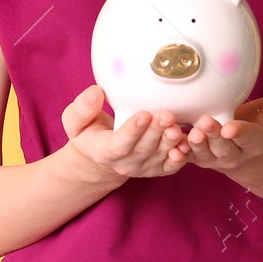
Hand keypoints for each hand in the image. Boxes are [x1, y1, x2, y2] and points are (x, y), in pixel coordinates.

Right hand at [59, 85, 190, 184]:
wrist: (100, 157)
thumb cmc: (89, 133)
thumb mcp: (75, 121)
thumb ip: (82, 108)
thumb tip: (94, 92)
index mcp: (104, 151)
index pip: (119, 144)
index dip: (131, 130)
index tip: (142, 114)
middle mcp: (125, 163)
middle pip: (143, 149)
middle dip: (156, 131)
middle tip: (166, 114)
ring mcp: (143, 168)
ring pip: (159, 156)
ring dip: (170, 142)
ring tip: (178, 126)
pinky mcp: (156, 169)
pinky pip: (170, 166)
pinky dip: (180, 158)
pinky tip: (187, 145)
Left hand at [180, 72, 262, 178]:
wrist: (249, 151)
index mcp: (255, 142)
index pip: (248, 138)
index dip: (239, 133)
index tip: (230, 127)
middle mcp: (235, 153)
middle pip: (224, 148)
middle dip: (214, 137)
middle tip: (205, 123)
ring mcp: (214, 157)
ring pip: (203, 154)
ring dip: (195, 145)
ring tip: (190, 133)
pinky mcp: (197, 157)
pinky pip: (187, 158)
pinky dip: (178, 153)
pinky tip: (170, 144)